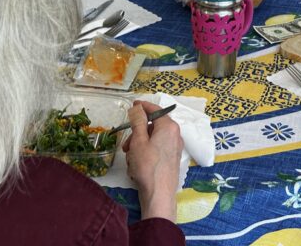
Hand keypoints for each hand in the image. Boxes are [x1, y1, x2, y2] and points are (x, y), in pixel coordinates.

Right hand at [123, 100, 183, 221]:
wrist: (159, 195)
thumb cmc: (148, 166)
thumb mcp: (138, 141)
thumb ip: (137, 121)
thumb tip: (137, 107)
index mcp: (169, 127)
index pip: (155, 109)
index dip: (142, 106)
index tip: (132, 105)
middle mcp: (174, 135)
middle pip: (151, 127)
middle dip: (136, 135)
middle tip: (126, 145)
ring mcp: (173, 148)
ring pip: (151, 140)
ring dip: (137, 147)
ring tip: (130, 160)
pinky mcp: (170, 160)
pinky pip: (154, 151)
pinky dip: (144, 155)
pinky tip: (136, 168)